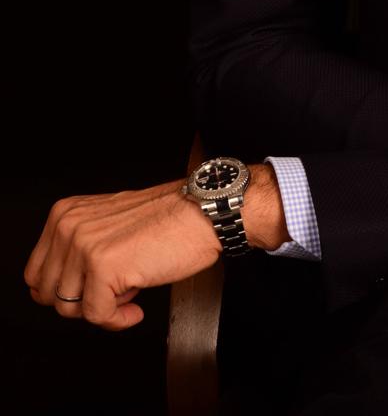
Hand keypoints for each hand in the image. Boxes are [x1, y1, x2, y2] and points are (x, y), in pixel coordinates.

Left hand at [24, 163, 286, 329]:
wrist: (203, 213)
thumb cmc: (167, 220)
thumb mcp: (108, 224)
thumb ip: (80, 248)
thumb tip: (62, 289)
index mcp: (66, 213)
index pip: (37, 273)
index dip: (66, 290)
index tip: (90, 291)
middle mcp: (69, 225)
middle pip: (49, 294)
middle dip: (83, 301)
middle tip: (113, 291)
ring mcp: (83, 245)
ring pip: (71, 308)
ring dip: (104, 307)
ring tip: (129, 288)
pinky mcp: (103, 266)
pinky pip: (97, 316)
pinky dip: (119, 320)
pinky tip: (136, 305)